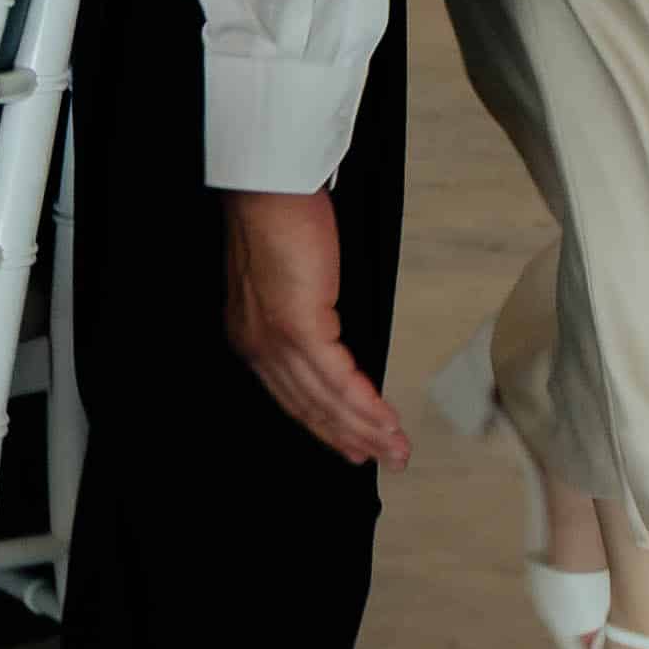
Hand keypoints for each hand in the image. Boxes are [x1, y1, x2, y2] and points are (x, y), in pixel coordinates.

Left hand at [218, 191, 407, 470]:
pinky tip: (387, 422)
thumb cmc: (281, 220)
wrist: (269, 189)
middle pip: (308, 407)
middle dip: (350, 439)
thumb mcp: (287, 280)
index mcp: (251, 338)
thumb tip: (331, 337)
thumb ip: (304, 316)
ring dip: (366, 430)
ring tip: (397, 449)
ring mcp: (275, 340)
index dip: (326, 427)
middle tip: (385, 459)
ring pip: (325, 401)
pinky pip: (338, 379)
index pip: (292, 396)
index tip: (354, 446)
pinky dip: (366, 405)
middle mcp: (257, 347)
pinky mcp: (299, 327)